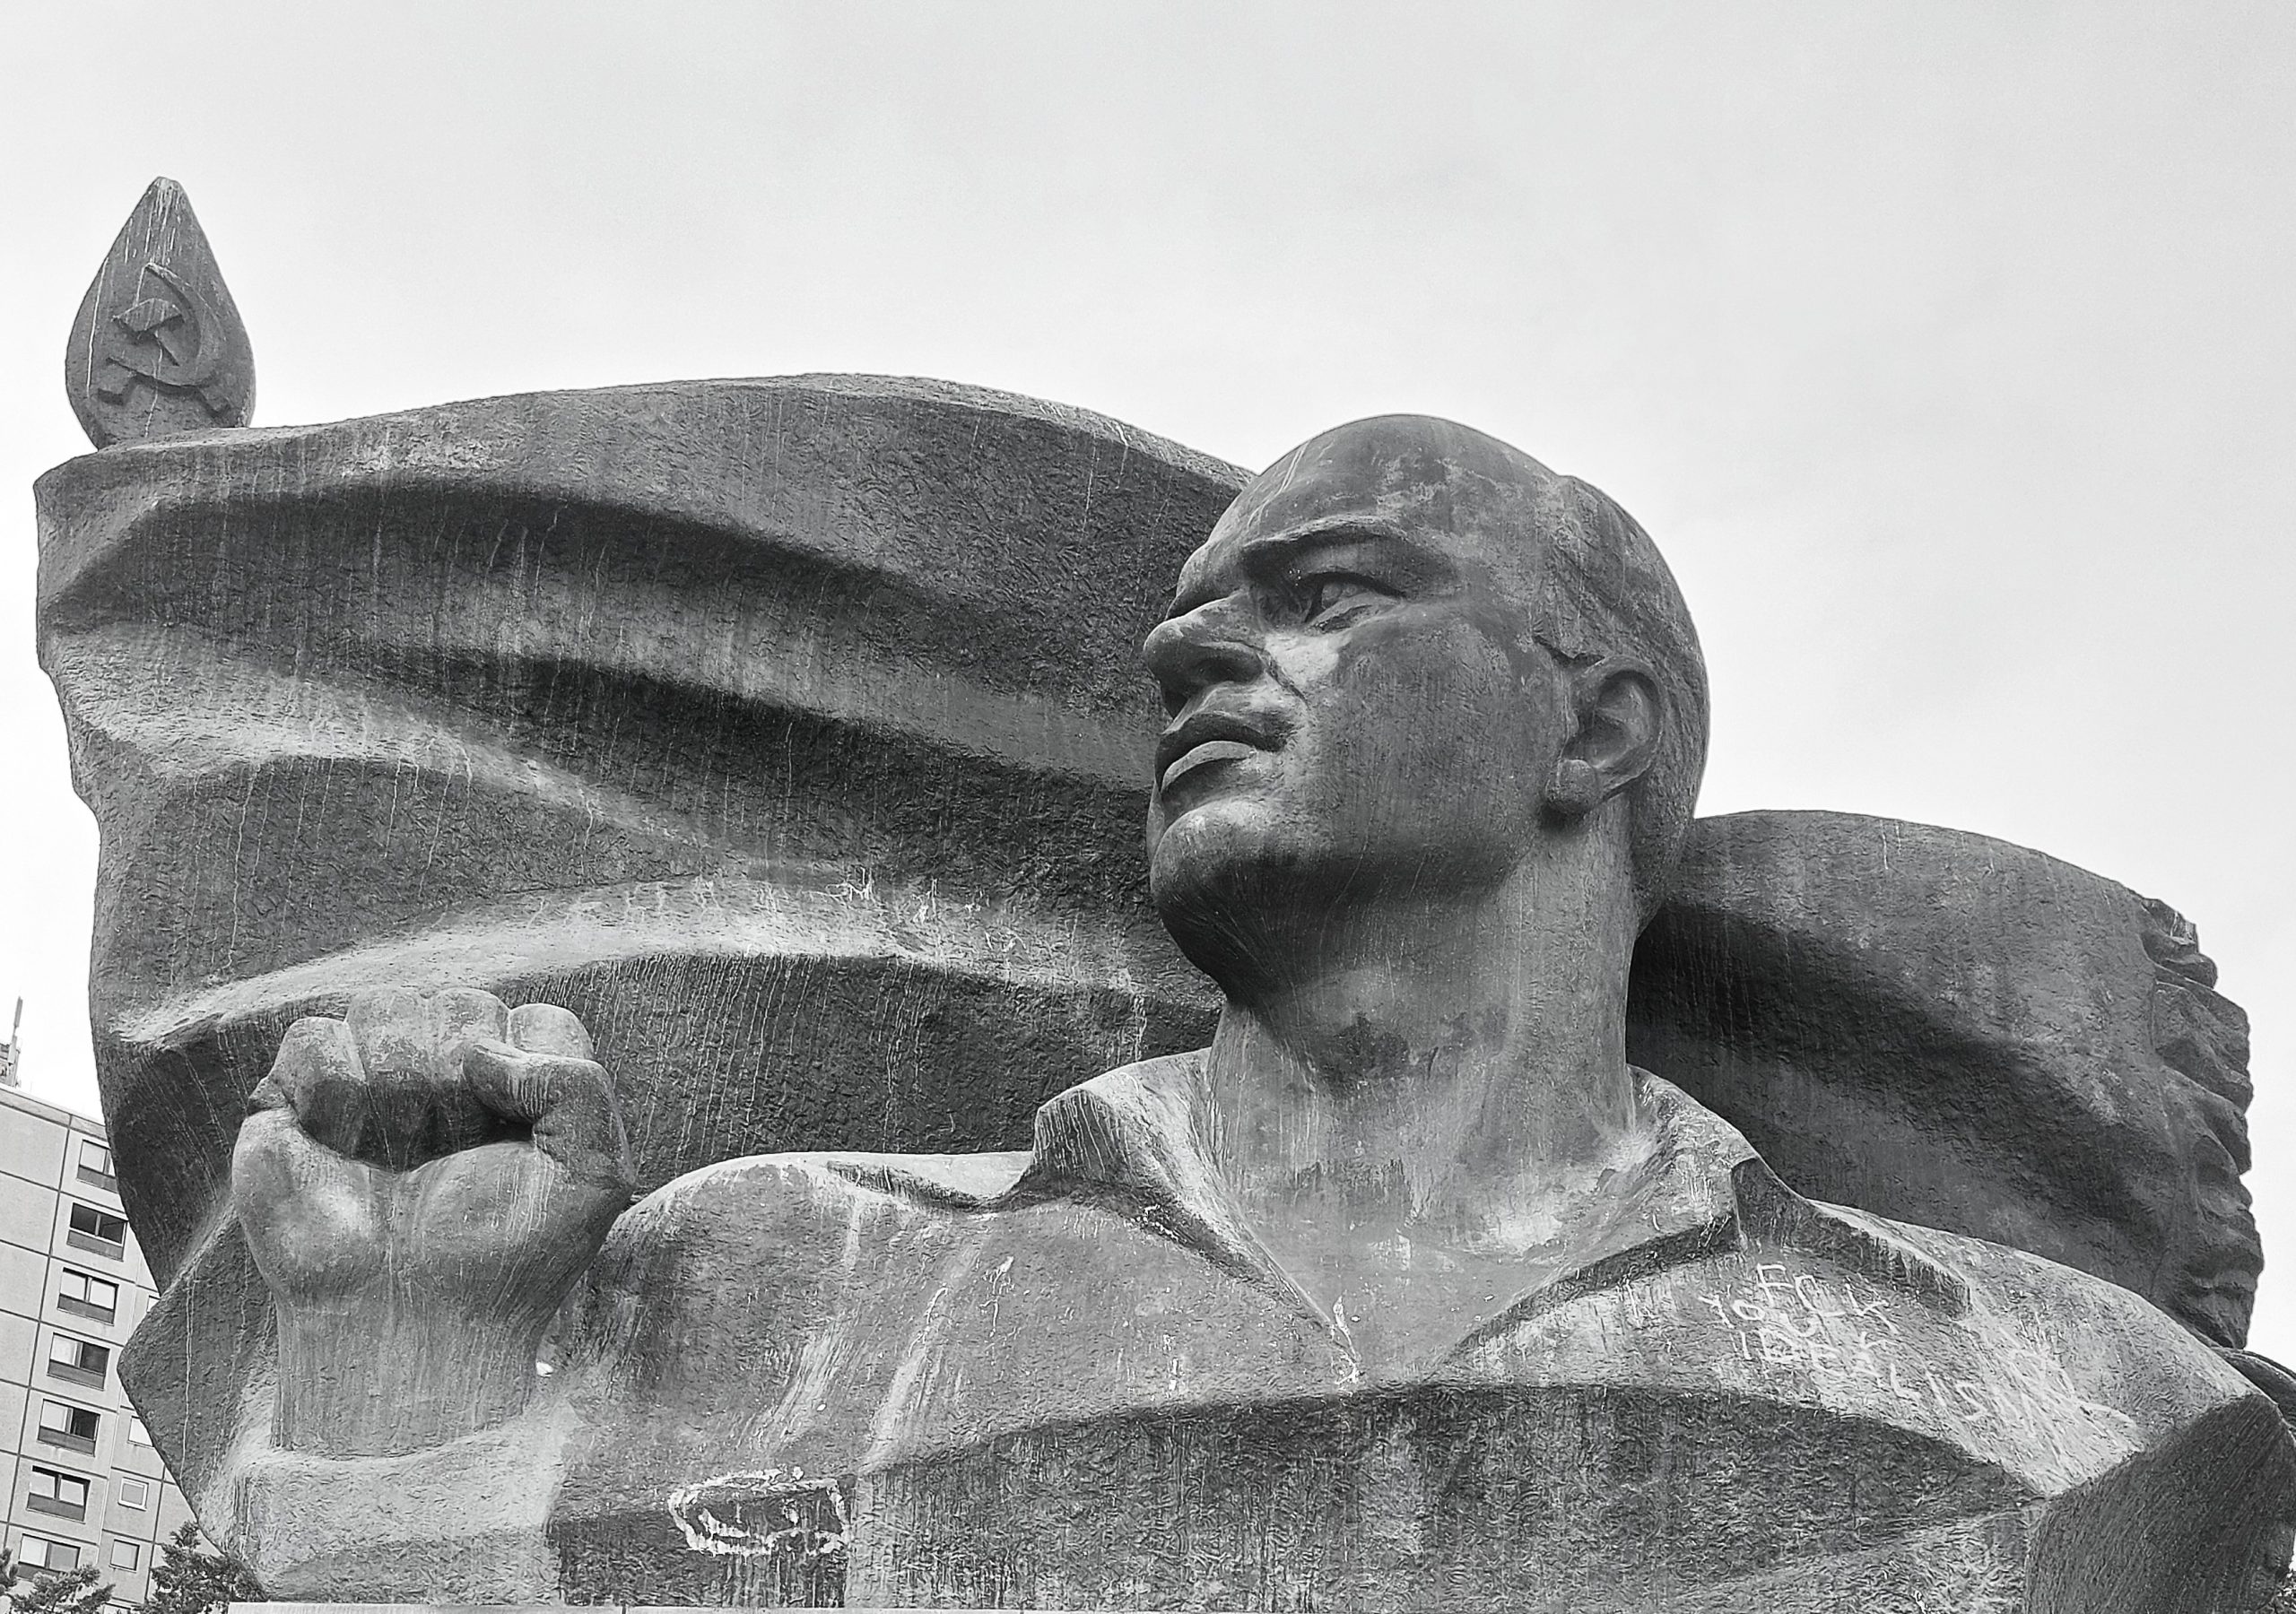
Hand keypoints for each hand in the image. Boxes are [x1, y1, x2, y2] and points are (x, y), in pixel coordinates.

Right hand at [232, 987, 635, 1455]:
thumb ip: (579, 1083)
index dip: (527, 1077)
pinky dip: (334, 1093)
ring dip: (396, 1089)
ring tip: (398, 1158)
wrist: (410, 1326)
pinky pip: (315, 1036)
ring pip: (385, 1004)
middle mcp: (451, 1066)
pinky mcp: (297, 1095)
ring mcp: (374, 1076)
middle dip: (460, 1089)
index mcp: (523, 1079)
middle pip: (461, 1004)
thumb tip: (483, 1047)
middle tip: (448, 1159)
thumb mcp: (594, 1175)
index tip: (517, 1142)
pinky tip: (341, 1148)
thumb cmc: (507, 1255)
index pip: (536, 1020)